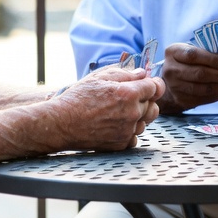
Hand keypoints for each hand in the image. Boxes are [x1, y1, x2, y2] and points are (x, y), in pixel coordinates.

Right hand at [47, 67, 164, 150]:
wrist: (61, 124)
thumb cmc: (78, 98)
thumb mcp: (99, 77)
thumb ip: (125, 73)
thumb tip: (143, 73)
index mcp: (128, 94)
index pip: (156, 87)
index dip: (152, 84)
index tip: (148, 84)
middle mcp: (132, 113)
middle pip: (154, 106)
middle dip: (146, 101)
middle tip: (130, 98)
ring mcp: (127, 131)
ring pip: (145, 123)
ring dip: (137, 117)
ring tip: (118, 112)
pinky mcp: (121, 145)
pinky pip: (135, 137)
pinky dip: (129, 132)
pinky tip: (115, 125)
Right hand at [158, 44, 217, 112]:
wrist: (171, 81)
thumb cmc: (186, 61)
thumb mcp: (190, 50)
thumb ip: (206, 52)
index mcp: (173, 52)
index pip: (194, 55)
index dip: (213, 59)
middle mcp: (170, 70)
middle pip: (200, 73)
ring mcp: (174, 87)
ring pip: (203, 88)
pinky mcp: (181, 99)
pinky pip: (203, 98)